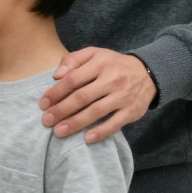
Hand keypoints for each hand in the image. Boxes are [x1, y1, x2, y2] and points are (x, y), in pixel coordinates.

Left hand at [38, 48, 156, 143]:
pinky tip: (86, 138)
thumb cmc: (113, 65)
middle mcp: (111, 80)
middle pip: (82, 97)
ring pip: (96, 111)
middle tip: (46, 121)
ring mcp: (122, 96)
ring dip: (76, 123)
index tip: (43, 104)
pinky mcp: (131, 111)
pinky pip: (115, 124)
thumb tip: (56, 75)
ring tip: (59, 131)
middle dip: (62, 110)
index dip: (56, 92)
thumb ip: (73, 60)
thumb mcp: (94, 54)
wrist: (148, 73)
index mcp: (99, 64)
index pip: (73, 79)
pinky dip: (101, 132)